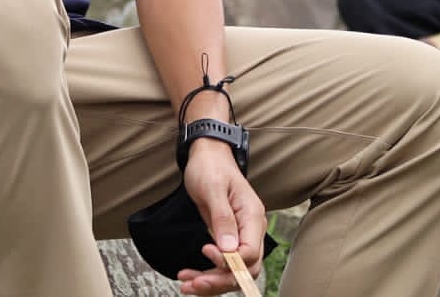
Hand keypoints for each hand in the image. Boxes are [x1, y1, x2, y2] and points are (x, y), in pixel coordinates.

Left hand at [177, 142, 266, 295]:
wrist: (207, 155)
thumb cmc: (211, 167)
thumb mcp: (213, 188)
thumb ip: (222, 218)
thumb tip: (229, 249)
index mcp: (252, 216)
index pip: (249, 253)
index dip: (229, 261)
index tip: (206, 251)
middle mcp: (251, 229)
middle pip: (245, 269)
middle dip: (219, 280)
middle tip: (192, 284)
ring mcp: (241, 235)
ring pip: (235, 271)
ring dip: (212, 282)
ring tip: (187, 284)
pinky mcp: (230, 239)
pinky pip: (225, 265)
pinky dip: (209, 275)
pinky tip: (192, 277)